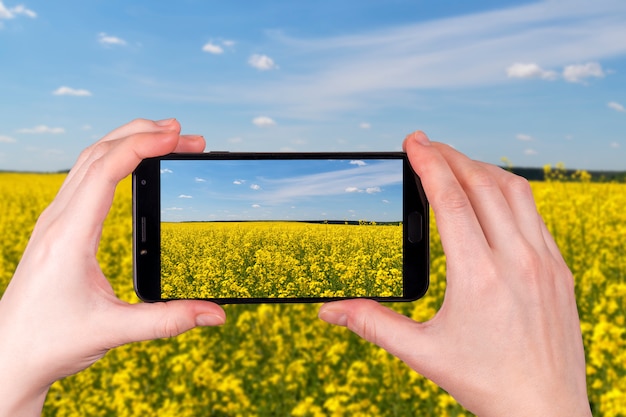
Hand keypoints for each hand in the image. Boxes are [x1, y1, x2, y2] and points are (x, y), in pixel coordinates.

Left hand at [0, 119, 225, 415]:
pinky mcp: (59, 227)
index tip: (177, 136)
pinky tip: (134, 164)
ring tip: (167, 139)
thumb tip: (217, 314)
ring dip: (128, 142)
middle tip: (185, 135)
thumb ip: (168, 320)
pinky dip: (114, 159)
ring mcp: (55, 220)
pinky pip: (86, 177)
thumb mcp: (113, 330)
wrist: (7, 355)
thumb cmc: (50, 342)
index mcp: (69, 235)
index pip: (105, 170)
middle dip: (143, 135)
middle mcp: (58, 219)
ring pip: (89, 160)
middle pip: (98, 153)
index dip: (143, 146)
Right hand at [319, 132, 591, 415]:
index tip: (413, 141)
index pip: (451, 200)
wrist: (546, 412)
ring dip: (482, 168)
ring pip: (515, 191)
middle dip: (451, 156)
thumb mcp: (423, 354)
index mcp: (479, 277)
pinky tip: (491, 197)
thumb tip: (328, 312)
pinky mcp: (560, 270)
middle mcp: (518, 260)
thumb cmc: (485, 383)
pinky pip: (534, 213)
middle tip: (426, 144)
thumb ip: (373, 325)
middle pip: (482, 184)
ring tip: (456, 163)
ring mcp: (545, 262)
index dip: (429, 164)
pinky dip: (508, 192)